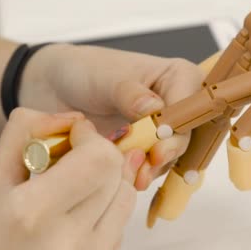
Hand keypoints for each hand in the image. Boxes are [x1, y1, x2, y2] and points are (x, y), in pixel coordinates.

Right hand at [0, 108, 144, 249]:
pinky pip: (118, 230)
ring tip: (74, 191)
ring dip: (106, 184)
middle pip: (117, 175)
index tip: (73, 137)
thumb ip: (24, 134)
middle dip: (99, 157)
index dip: (91, 138)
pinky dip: (102, 215)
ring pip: (125, 200)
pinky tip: (74, 222)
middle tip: (73, 162)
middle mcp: (66, 245)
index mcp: (30, 214)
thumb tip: (71, 116)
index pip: (100, 158)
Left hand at [19, 44, 203, 189]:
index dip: (180, 124)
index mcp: (178, 77)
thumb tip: (154, 108)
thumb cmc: (86, 72)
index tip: (162, 138)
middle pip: (186, 135)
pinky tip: (128, 177)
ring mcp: (163, 132)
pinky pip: (152, 169)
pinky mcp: (148, 152)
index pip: (193, 104)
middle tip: (150, 161)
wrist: (57, 90)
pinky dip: (140, 174)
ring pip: (171, 157)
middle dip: (167, 151)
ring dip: (153, 168)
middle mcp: (177, 106)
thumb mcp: (107, 78)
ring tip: (134, 174)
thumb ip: (130, 93)